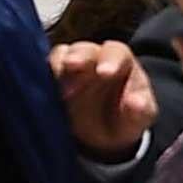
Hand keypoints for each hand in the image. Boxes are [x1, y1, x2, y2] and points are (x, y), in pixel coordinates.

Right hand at [50, 40, 157, 162]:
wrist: (104, 133)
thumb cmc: (125, 117)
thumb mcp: (140, 116)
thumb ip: (141, 109)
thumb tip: (136, 104)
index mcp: (120, 61)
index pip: (115, 52)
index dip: (110, 60)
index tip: (105, 73)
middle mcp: (93, 58)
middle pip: (83, 49)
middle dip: (77, 56)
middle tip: (71, 65)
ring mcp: (69, 67)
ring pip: (60, 57)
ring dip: (56, 67)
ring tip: (56, 86)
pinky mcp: (51, 79)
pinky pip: (42, 72)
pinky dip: (41, 78)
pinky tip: (41, 90)